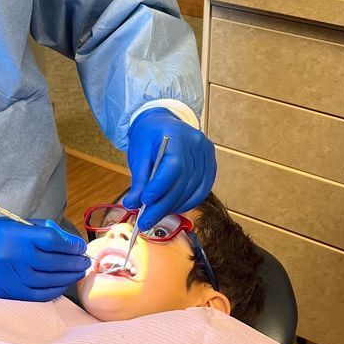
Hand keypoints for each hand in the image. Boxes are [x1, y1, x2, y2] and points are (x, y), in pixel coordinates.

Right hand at [0, 217, 88, 301]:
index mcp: (14, 235)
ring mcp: (11, 277)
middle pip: (55, 261)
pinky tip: (63, 285)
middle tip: (85, 261)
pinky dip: (55, 291)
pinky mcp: (7, 293)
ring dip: (68, 277)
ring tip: (78, 272)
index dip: (70, 244)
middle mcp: (13, 256)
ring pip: (50, 280)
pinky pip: (39, 295)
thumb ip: (35, 229)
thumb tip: (63, 237)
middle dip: (74, 261)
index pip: (52, 240)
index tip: (80, 246)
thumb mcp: (7, 224)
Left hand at [123, 108, 216, 228]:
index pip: (173, 166)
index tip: (145, 201)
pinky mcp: (211, 165)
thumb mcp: (138, 154)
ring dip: (173, 207)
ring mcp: (207, 154)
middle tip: (145, 221)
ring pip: (193, 189)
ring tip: (155, 216)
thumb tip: (133, 204)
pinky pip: (202, 190)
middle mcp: (197, 144)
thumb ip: (138, 180)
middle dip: (163, 205)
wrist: (162, 122)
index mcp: (177, 135)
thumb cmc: (148, 137)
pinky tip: (172, 208)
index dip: (160, 187)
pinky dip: (187, 202)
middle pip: (183, 182)